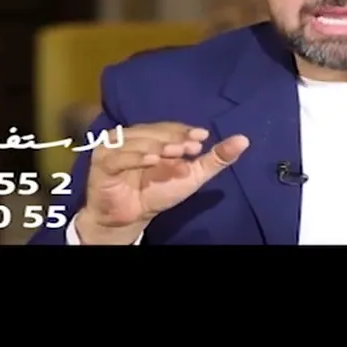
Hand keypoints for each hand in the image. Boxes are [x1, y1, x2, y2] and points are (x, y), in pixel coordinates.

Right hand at [77, 122, 248, 242]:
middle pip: (155, 132)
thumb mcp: (192, 176)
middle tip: (191, 148)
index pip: (170, 128)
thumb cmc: (158, 193)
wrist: (130, 218)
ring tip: (174, 156)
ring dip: (158, 147)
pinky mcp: (102, 162)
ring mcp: (115, 147)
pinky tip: (152, 161)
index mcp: (152, 136)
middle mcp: (133, 136)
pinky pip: (119, 156)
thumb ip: (215, 158)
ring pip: (139, 141)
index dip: (184, 131)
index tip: (202, 138)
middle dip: (174, 139)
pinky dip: (136, 156)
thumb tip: (244, 139)